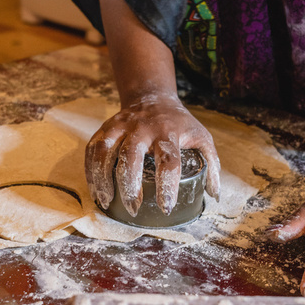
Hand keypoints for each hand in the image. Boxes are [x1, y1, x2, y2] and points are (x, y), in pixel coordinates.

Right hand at [85, 93, 219, 215]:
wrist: (152, 96)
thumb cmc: (179, 124)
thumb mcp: (201, 137)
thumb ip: (212, 164)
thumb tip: (213, 194)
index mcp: (169, 132)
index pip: (169, 161)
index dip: (167, 186)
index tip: (165, 207)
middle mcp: (142, 128)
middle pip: (131, 156)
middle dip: (130, 184)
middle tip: (134, 208)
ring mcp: (121, 126)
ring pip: (105, 151)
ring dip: (104, 178)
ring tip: (107, 201)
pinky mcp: (106, 128)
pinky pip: (93, 150)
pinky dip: (91, 171)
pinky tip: (96, 189)